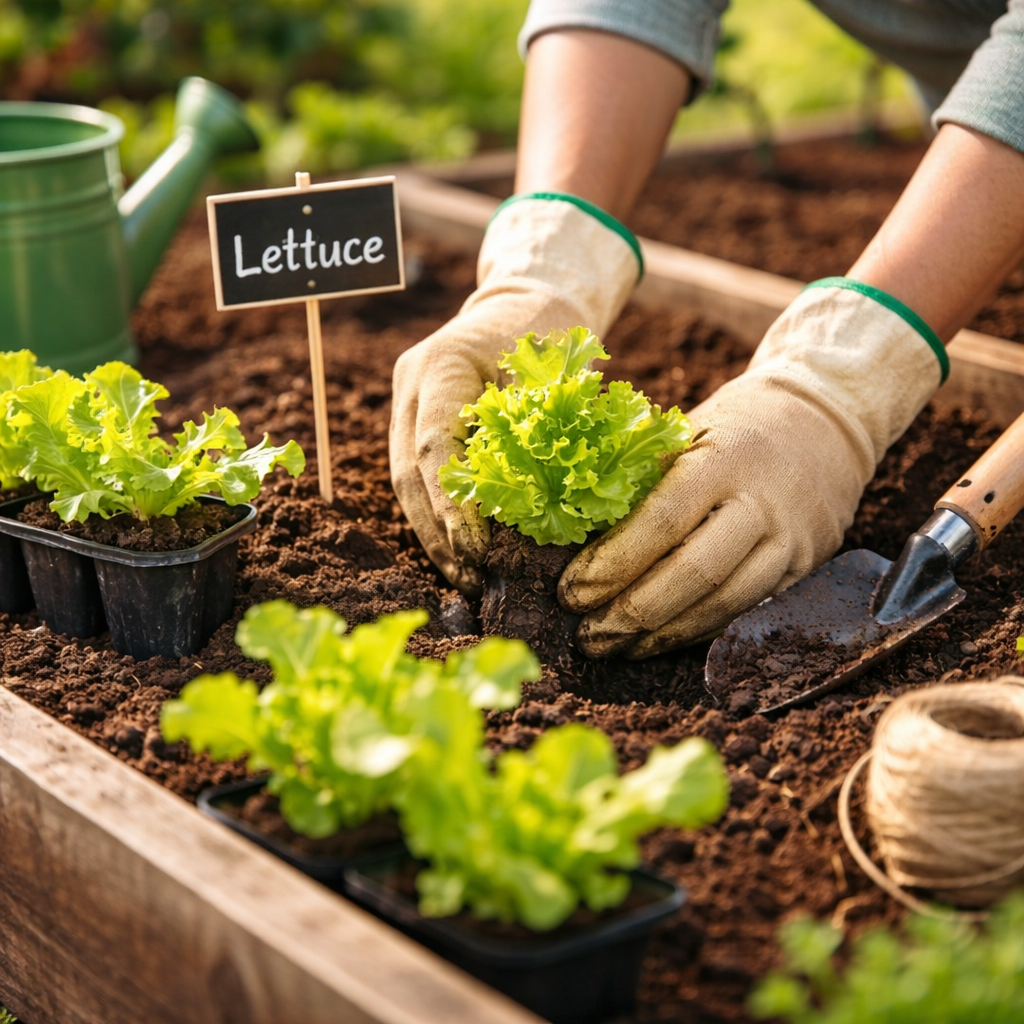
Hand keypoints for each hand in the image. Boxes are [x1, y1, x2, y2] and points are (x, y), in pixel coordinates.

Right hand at [390, 196, 639, 593]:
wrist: (524, 304)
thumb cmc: (551, 336)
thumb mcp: (556, 375)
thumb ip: (540, 434)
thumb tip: (545, 509)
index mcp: (442, 364)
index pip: (435, 446)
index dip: (452, 504)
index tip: (476, 549)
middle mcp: (412, 382)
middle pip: (408, 473)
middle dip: (437, 533)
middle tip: (469, 577)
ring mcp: (405, 401)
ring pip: (404, 482)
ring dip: (432, 534)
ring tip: (463, 577)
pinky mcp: (412, 420)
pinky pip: (416, 477)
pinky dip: (436, 517)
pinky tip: (457, 553)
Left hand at [559, 279, 947, 656]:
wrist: (825, 423)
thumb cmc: (735, 426)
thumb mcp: (687, 430)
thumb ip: (641, 476)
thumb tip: (573, 528)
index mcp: (723, 460)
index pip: (662, 522)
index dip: (612, 563)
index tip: (569, 591)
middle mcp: (762, 504)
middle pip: (694, 574)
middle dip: (632, 612)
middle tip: (585, 634)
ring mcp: (790, 541)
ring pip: (723, 604)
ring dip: (663, 636)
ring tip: (614, 647)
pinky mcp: (806, 569)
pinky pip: (745, 611)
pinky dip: (697, 631)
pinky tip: (658, 640)